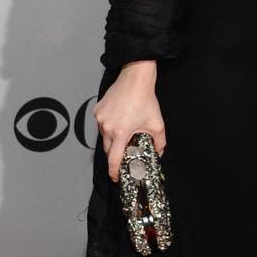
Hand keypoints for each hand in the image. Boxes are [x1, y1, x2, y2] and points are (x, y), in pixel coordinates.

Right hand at [94, 61, 165, 180]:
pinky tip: (119, 120)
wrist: (135, 79)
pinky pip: (101, 124)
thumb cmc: (145, 99)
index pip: (113, 159)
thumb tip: (158, 153)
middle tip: (125, 152)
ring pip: (103, 136)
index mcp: (121, 132)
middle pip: (108, 149)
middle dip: (115, 154)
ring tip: (124, 132)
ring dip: (112, 139)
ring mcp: (100, 118)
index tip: (116, 177)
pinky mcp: (97, 110)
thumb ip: (159, 143)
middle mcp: (107, 126)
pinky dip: (108, 127)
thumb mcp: (157, 124)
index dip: (114, 171)